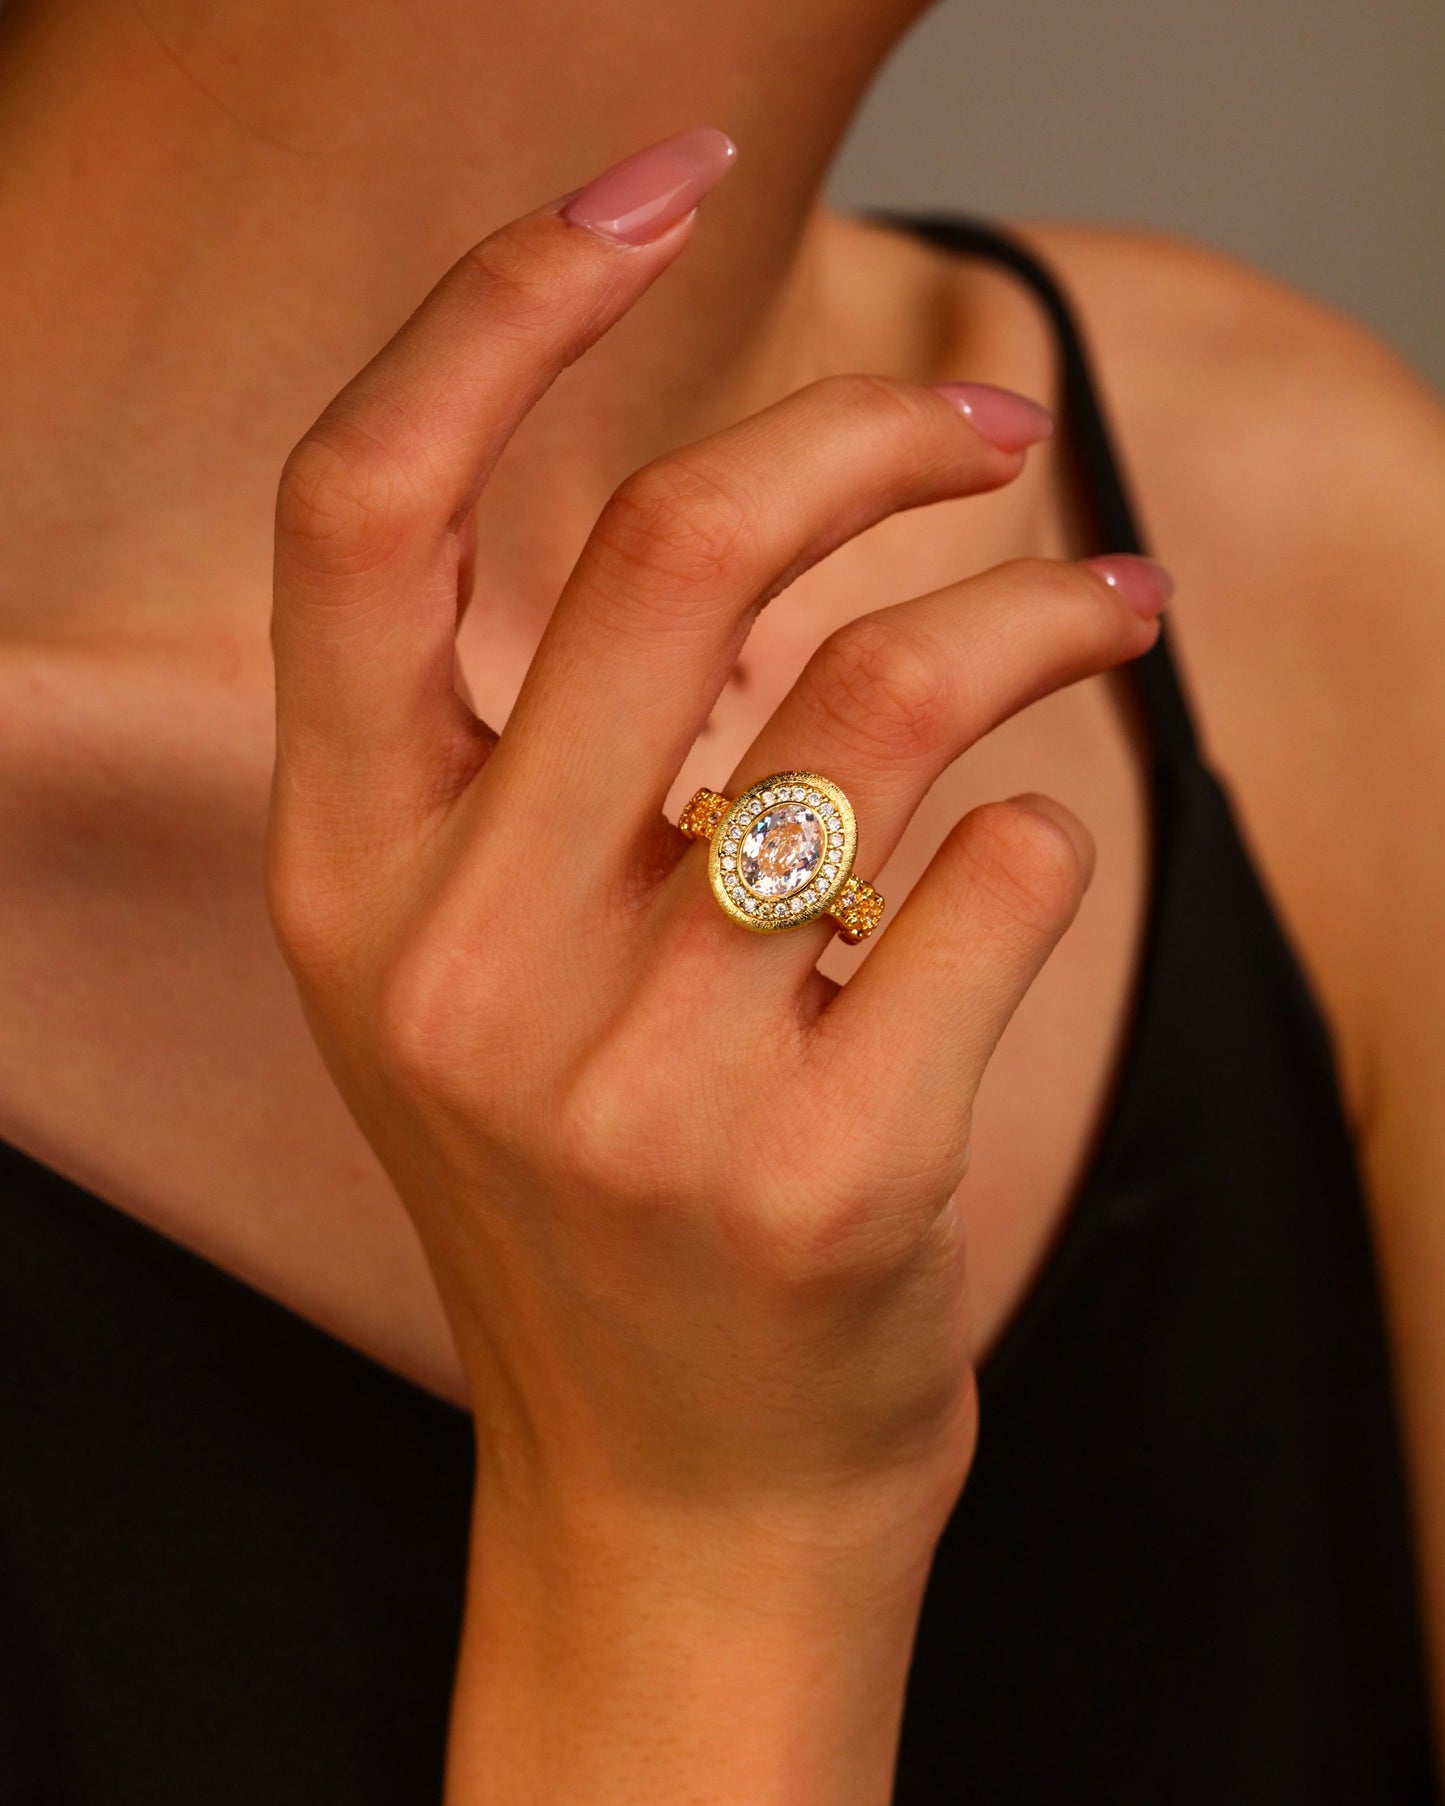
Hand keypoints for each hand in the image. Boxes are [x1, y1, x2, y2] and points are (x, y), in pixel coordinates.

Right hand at [266, 129, 1165, 1802]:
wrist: (673, 1495)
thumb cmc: (597, 1198)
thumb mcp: (494, 969)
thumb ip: (554, 750)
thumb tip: (771, 499)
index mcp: (346, 877)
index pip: (358, 506)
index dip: (496, 303)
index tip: (650, 184)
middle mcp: (455, 964)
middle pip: (674, 549)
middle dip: (869, 433)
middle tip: (988, 433)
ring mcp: (630, 1084)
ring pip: (884, 700)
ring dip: (1040, 612)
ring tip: (1111, 610)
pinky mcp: (816, 1176)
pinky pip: (1001, 880)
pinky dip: (1054, 836)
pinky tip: (1025, 882)